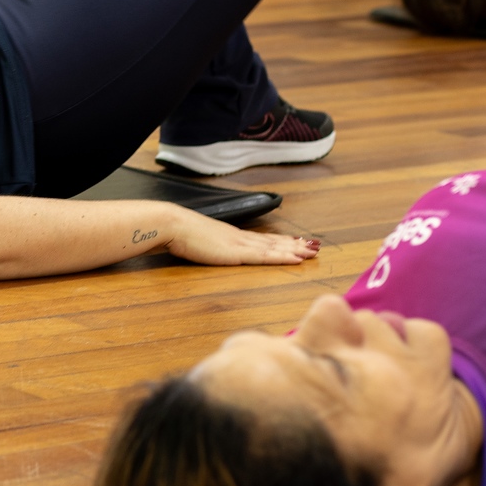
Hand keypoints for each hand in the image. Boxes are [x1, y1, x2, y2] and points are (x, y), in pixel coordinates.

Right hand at [164, 208, 319, 265]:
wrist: (171, 226)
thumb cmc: (178, 234)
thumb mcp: (196, 240)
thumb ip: (205, 244)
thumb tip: (204, 246)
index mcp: (230, 236)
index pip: (261, 239)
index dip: (280, 240)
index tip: (295, 240)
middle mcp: (239, 238)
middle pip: (273, 242)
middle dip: (295, 244)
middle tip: (314, 245)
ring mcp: (240, 244)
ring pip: (274, 248)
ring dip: (295, 249)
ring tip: (313, 251)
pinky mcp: (237, 253)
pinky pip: (266, 256)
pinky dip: (283, 257)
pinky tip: (297, 259)